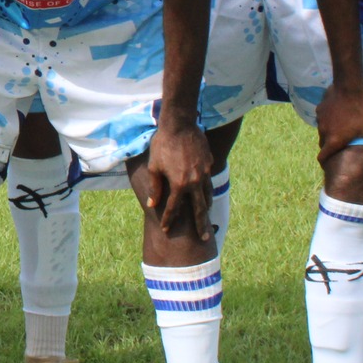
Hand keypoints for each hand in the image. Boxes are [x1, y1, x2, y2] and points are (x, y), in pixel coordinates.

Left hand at [142, 120, 214, 242]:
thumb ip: (155, 187)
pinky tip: (206, 195)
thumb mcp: (154, 166)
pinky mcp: (209, 163)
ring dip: (206, 208)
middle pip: (199, 209)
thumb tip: (153, 204)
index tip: (166, 229)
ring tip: (206, 219)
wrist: (180, 124)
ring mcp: (205, 173)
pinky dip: (207, 191)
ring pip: (207, 195)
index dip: (168, 219)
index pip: (174, 207)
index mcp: (179, 184)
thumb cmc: (162, 144)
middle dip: (201, 225)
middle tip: (205, 238)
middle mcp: (195, 181)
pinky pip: (209, 181)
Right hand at [315, 83, 362, 165]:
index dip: (325, 161)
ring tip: (341, 127)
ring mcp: (320, 119)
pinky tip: (338, 113)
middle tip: (342, 143)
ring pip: (322, 130)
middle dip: (330, 145)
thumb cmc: (362, 111)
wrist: (350, 87)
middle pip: (323, 143)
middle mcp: (323, 131)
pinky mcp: (320, 108)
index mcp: (334, 140)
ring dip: (329, 131)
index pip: (322, 157)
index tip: (330, 163)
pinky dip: (328, 119)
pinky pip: (322, 118)